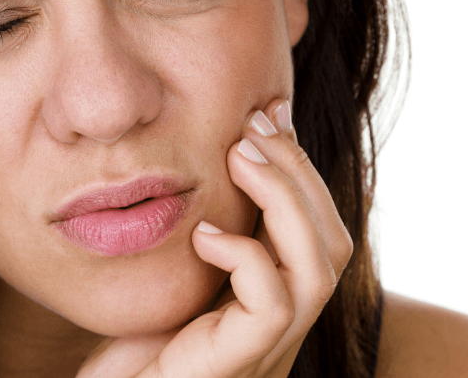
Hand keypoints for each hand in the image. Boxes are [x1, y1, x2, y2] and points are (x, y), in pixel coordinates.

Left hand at [77, 98, 353, 377]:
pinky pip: (271, 306)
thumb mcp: (177, 271)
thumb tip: (221, 155)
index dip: (302, 169)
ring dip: (284, 199)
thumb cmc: (133, 340)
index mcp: (275, 303)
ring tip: (239, 155)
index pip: (322, 232)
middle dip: (299, 171)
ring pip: (317, 269)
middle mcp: (282, 329)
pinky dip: (246, 256)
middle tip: (255, 123)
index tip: (269, 115)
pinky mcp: (233, 365)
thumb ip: (205, 229)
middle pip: (334, 243)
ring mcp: (263, 352)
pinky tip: (203, 234)